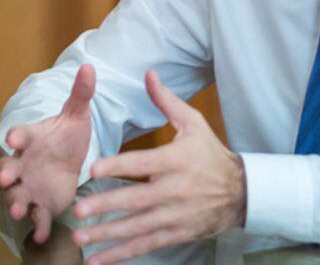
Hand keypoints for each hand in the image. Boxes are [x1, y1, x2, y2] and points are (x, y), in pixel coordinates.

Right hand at [0, 64, 95, 244]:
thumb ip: (81, 93)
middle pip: (9, 168)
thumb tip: (89, 66)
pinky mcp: (41, 205)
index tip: (14, 138)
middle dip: (6, 173)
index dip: (16, 136)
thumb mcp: (77, 115)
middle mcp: (24, 163)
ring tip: (20, 210)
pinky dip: (37, 226)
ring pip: (17, 195)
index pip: (21, 135)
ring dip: (16, 202)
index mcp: (33, 139)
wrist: (69, 163)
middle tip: (4, 177)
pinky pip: (36, 217)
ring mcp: (30, 186)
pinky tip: (41, 235)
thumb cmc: (67, 137)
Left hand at [69, 70, 245, 264]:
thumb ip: (167, 101)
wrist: (241, 192)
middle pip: (135, 200)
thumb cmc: (211, 154)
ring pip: (137, 228)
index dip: (118, 166)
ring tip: (80, 238)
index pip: (143, 164)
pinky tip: (98, 260)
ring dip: (107, 234)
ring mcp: (175, 215)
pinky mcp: (176, 234)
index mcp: (176, 160)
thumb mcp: (194, 123)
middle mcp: (175, 190)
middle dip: (105, 206)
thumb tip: (149, 74)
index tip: (93, 170)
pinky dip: (122, 254)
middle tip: (78, 211)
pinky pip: (146, 245)